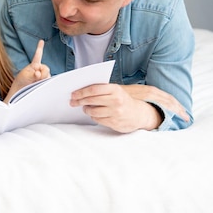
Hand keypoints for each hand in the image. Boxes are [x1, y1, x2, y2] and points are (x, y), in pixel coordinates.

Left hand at [5, 40, 49, 100]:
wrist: (20, 92)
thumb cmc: (21, 82)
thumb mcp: (25, 75)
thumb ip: (33, 73)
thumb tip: (39, 74)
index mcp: (34, 65)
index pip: (38, 55)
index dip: (40, 48)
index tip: (41, 41)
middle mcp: (40, 69)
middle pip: (46, 69)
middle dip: (43, 73)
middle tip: (36, 77)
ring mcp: (42, 76)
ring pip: (48, 76)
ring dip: (43, 79)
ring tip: (35, 82)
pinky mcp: (44, 82)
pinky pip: (49, 80)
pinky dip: (46, 82)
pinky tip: (41, 83)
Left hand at [70, 83, 188, 132]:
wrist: (139, 114)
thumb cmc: (123, 100)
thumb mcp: (115, 91)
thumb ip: (101, 89)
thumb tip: (81, 91)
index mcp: (115, 89)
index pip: (94, 89)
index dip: (81, 92)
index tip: (73, 93)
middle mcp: (115, 101)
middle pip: (91, 100)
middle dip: (79, 101)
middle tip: (72, 101)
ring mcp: (115, 113)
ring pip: (92, 111)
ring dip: (86, 109)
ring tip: (85, 107)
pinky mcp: (114, 123)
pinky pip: (97, 119)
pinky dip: (93, 116)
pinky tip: (93, 113)